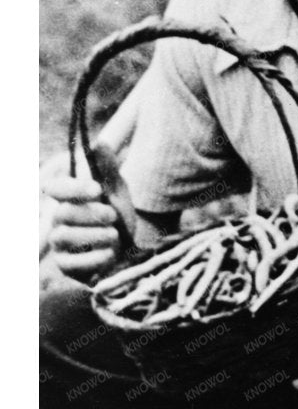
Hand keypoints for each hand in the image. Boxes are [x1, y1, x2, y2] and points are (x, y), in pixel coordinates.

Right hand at [41, 162, 122, 278]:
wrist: (131, 243)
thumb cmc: (118, 212)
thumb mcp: (118, 189)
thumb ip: (107, 169)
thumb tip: (98, 143)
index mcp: (69, 198)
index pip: (55, 188)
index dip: (73, 188)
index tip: (97, 189)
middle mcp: (59, 220)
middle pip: (62, 214)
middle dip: (90, 214)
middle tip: (113, 215)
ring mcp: (60, 243)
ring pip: (63, 237)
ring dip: (93, 235)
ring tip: (115, 235)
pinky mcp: (66, 265)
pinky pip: (69, 264)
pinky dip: (92, 258)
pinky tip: (111, 253)